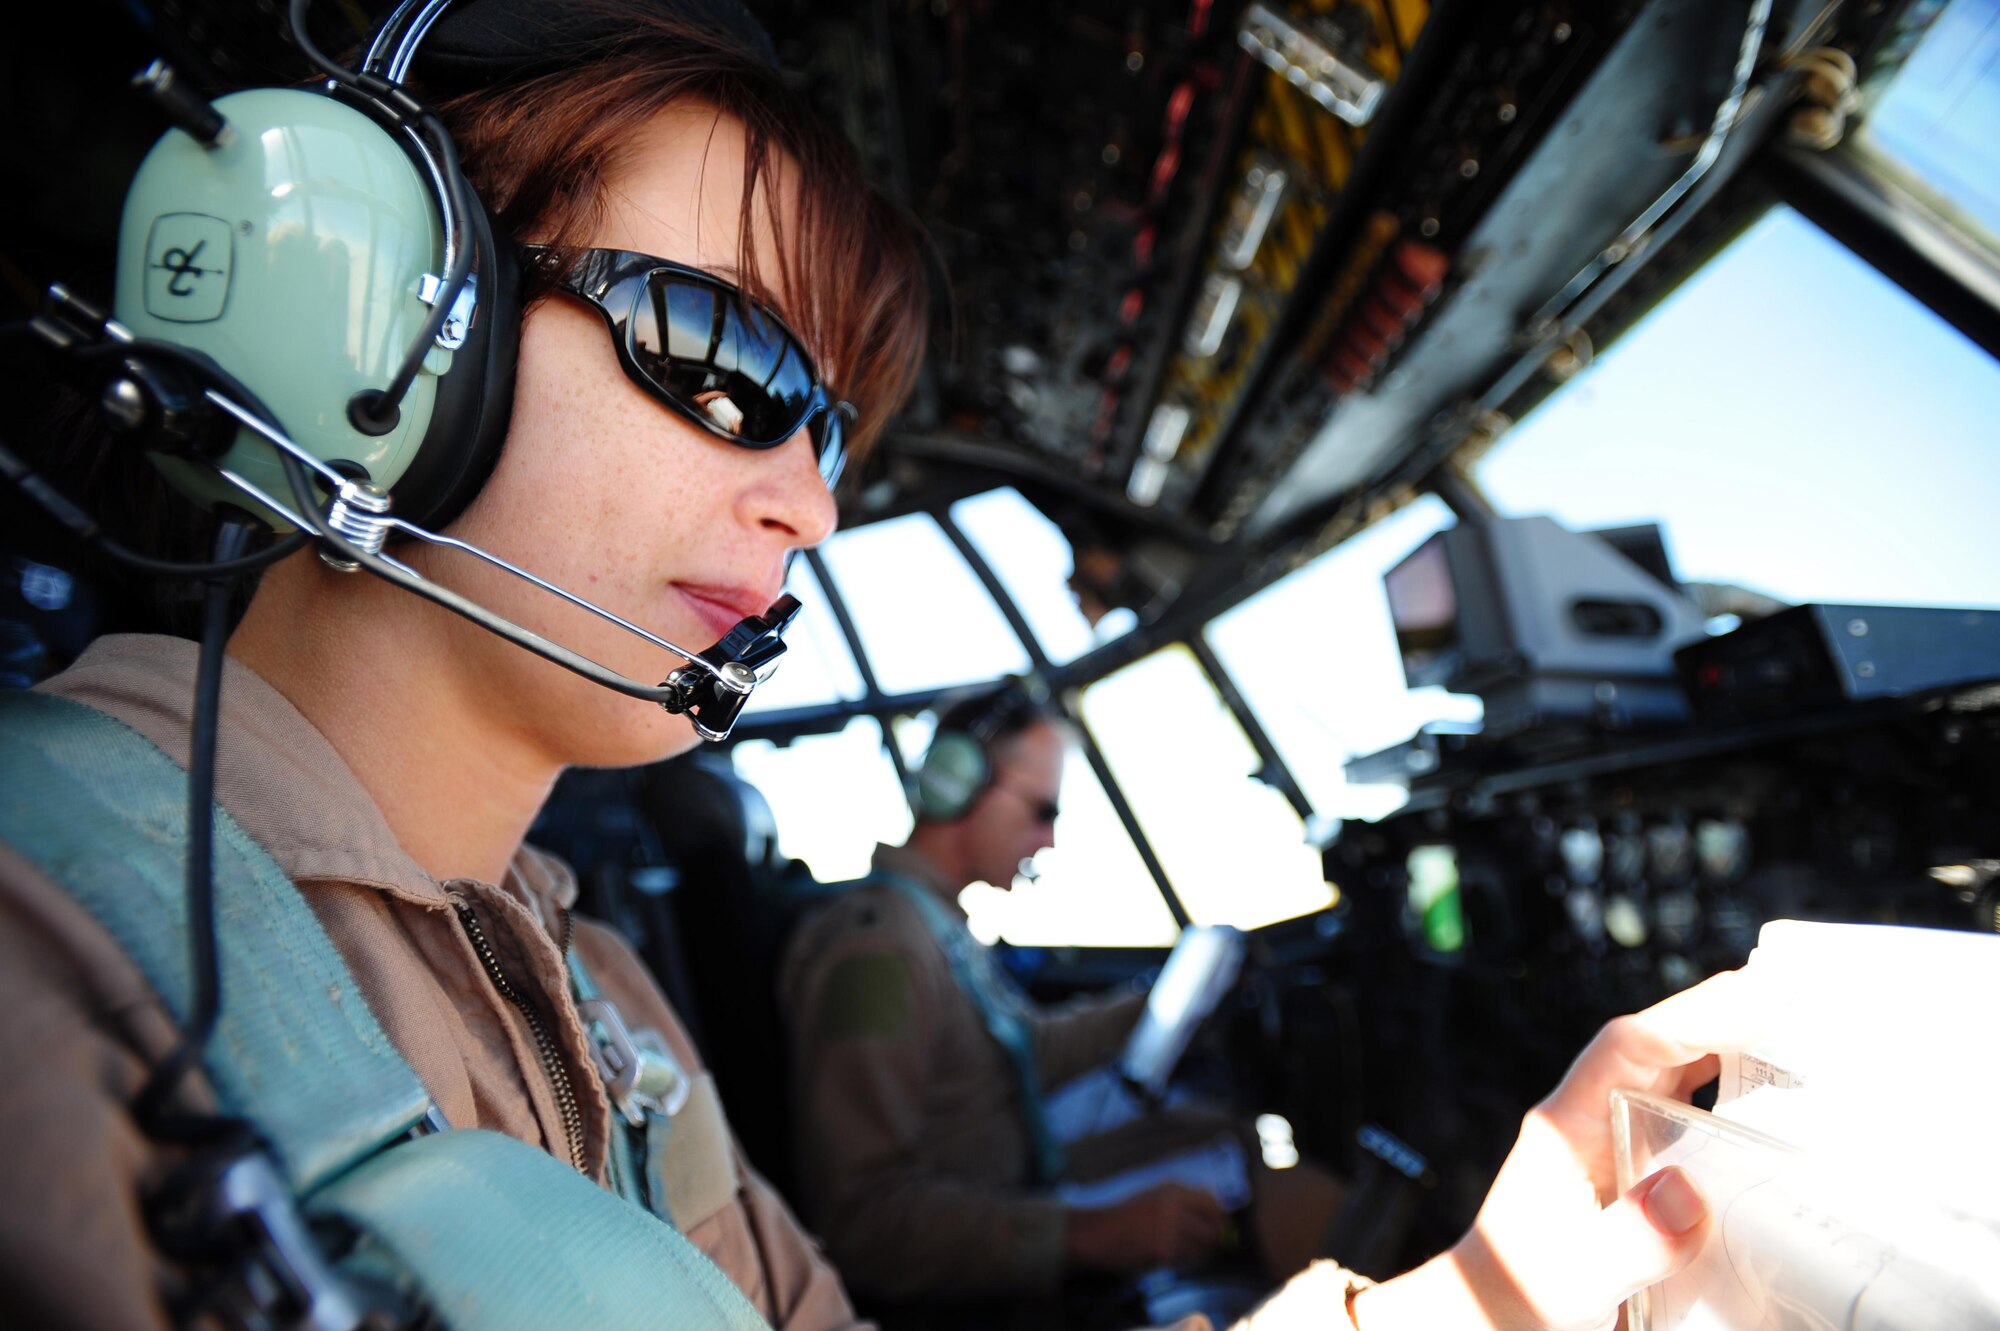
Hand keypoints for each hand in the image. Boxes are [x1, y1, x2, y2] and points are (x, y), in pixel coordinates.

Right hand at [1065, 1181, 1229, 1272]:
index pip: (1212, 1201)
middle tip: (1207, 1247)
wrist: (1096, 1233)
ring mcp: (1169, 1228)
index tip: (1219, 1227)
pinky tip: (1167, 1258)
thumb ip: (1182, 1204)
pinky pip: (1185, 1260)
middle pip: (1214, 1225)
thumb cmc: (1124, 1217)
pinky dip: (1182, 1262)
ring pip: (1202, 1246)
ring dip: (1198, 1253)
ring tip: (1181, 1252)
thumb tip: (1216, 1219)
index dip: (1219, 1217)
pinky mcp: (1163, 1250)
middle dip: (1214, 1239)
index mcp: (1173, 1188)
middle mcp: (1174, 1204)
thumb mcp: (1153, 1198)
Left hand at [1353, 968, 1773, 1329]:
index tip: (1763, 1000)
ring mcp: (1616, 1149)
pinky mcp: (1638, 1181)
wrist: (1499, 1322)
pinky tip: (1782, 1129)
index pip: (1631, 1044)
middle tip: (1812, 1011)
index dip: (1696, 1016)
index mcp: (1569, 1123)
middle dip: (1731, 1025)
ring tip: (1814, 1055)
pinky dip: (1735, 1118)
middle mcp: (1594, 1123)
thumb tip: (1687, 1194)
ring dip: (1738, 1066)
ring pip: (1681, 1084)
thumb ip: (1629, 1238)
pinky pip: (1691, 1130)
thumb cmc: (1523, 1295)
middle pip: (1664, 1051)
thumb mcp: (1576, 1275)